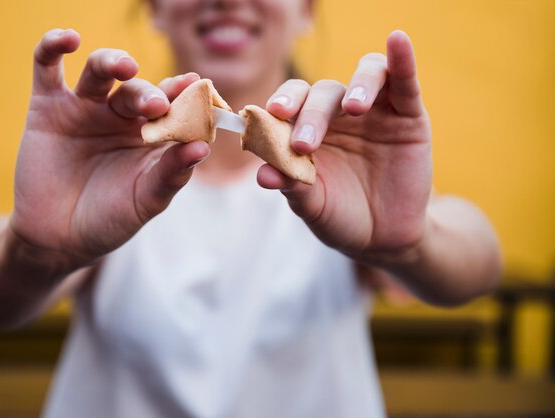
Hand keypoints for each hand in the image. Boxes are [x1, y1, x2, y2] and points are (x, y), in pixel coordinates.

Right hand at [10, 29, 208, 270]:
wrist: (59, 240)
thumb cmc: (110, 220)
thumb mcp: (146, 200)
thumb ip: (172, 173)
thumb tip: (203, 148)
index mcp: (150, 135)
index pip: (171, 106)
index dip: (184, 95)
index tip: (197, 87)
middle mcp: (120, 117)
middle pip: (138, 89)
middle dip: (149, 93)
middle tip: (156, 105)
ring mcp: (84, 109)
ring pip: (100, 71)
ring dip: (113, 62)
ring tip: (125, 67)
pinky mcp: (48, 107)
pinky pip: (47, 68)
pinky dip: (53, 47)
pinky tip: (67, 39)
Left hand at [258, 30, 431, 264]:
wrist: (384, 237)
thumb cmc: (340, 216)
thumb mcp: (313, 206)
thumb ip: (292, 187)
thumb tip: (263, 175)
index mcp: (306, 129)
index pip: (290, 104)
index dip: (281, 104)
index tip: (270, 115)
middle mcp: (337, 115)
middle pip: (322, 93)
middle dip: (311, 114)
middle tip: (304, 142)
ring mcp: (374, 111)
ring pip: (363, 78)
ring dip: (358, 86)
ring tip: (354, 109)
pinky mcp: (407, 115)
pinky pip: (404, 80)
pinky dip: (402, 59)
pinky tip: (398, 41)